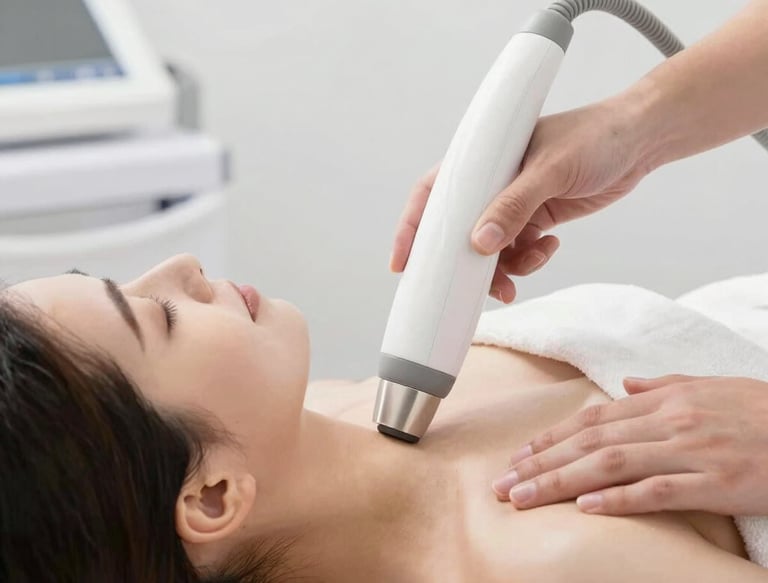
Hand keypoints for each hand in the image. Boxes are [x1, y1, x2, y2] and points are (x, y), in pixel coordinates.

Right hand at [390, 96, 652, 302]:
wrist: (641, 141)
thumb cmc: (595, 137)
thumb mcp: (551, 170)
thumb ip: (515, 206)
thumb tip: (480, 244)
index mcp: (482, 158)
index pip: (433, 193)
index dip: (412, 228)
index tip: (402, 263)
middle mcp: (491, 182)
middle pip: (458, 229)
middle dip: (462, 263)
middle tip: (468, 290)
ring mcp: (513, 202)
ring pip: (490, 248)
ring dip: (499, 269)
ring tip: (516, 280)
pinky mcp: (535, 217)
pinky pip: (518, 250)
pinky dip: (528, 260)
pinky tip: (549, 249)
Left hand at [491, 375, 767, 515]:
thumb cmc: (762, 410)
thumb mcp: (712, 386)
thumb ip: (664, 385)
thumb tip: (626, 384)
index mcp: (666, 399)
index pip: (594, 418)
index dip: (553, 437)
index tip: (521, 455)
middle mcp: (670, 421)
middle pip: (591, 441)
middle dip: (542, 462)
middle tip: (504, 483)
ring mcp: (692, 450)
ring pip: (611, 464)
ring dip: (561, 482)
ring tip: (525, 498)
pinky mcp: (716, 481)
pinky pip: (658, 491)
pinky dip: (619, 499)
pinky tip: (586, 508)